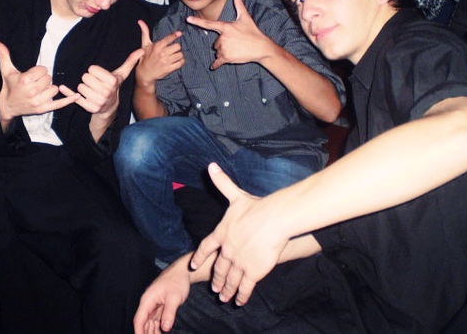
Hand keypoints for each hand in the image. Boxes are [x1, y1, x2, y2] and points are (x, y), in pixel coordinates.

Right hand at [0, 40, 78, 127]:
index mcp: (25, 80)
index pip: (43, 70)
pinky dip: (69, 100)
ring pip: (54, 88)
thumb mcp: (6, 69)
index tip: (32, 75)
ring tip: (39, 90)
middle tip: (35, 83)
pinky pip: (59, 104)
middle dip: (43, 79)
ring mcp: (38, 101)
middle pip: (49, 78)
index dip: (39, 71)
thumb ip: (3, 54)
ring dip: (49, 88)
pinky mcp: (43, 109)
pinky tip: (77, 95)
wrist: (7, 106)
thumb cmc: (9, 85)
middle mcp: (32, 91)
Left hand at [61, 47, 143, 119]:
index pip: (91, 69)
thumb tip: (142, 50)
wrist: (110, 106)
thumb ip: (130, 61)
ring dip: (83, 87)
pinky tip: (64, 88)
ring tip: (90, 90)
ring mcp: (98, 101)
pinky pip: (74, 97)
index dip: (94, 71)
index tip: (98, 76)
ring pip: (80, 87)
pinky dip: (68, 92)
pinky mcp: (89, 108)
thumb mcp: (121, 74)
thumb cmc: (113, 86)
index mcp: (112, 81)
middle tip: (94, 84)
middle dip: (88, 79)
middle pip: (85, 77)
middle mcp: (106, 92)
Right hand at [134, 256, 192, 333]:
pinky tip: (160, 333)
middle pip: (143, 323)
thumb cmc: (176, 281)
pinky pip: (155, 321)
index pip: (139, 319)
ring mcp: (153, 306)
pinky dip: (156, 329)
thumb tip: (165, 328)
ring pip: (149, 323)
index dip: (139, 332)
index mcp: (148, 300)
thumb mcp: (174, 297)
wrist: (182, 272)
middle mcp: (148, 304)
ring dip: (151, 332)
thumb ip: (169, 313)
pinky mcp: (159, 307)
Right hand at [135, 20, 184, 85]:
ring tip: (174, 56)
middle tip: (172, 49)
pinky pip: (181, 62)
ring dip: (179, 55)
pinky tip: (176, 61)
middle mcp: (162, 53)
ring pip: (180, 54)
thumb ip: (145, 32)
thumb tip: (140, 21)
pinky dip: (180, 61)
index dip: (175, 35)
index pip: (169, 38)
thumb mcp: (145, 44)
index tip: (180, 33)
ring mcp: (166, 62)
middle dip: (176, 47)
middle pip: (178, 46)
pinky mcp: (169, 69)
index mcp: (157, 46)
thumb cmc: (145, 57)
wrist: (145, 74)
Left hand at [186, 0, 274, 69]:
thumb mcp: (245, 18)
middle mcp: (222, 37)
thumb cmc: (253, 32)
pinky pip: (217, 61)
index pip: (209, 24)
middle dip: (222, 43)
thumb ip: (239, 5)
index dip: (198, 21)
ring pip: (217, 50)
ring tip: (236, 49)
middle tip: (235, 42)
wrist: (261, 47)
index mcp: (225, 27)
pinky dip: (216, 64)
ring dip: (224, 51)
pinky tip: (214, 66)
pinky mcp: (226, 57)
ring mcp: (224, 48)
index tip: (188, 19)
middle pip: (215, 42)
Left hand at [190, 163, 287, 305]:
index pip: (206, 247)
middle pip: (219, 268)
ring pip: (229, 280)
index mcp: (221, 233)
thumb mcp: (234, 195)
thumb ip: (221, 182)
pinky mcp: (253, 272)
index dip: (200, 256)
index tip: (194, 264)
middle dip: (216, 278)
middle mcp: (227, 250)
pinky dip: (241, 295)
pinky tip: (239, 301)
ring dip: (225, 289)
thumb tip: (210, 165)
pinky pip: (244, 287)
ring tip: (223, 296)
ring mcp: (239, 263)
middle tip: (214, 287)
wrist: (273, 220)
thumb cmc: (255, 207)